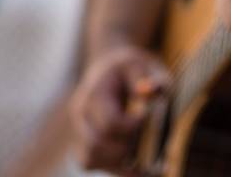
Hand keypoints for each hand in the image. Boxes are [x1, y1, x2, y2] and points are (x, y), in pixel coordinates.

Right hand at [71, 45, 169, 174]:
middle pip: (96, 146)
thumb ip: (151, 78)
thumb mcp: (143, 65)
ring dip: (118, 165)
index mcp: (94, 93)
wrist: (108, 66)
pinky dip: (113, 168)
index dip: (133, 128)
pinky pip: (91, 163)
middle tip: (152, 146)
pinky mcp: (83, 141)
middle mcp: (81, 114)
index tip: (151, 120)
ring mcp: (78, 129)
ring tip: (148, 165)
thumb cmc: (130, 67)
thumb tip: (150, 92)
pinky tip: (138, 167)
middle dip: (127, 150)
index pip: (110, 123)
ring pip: (89, 160)